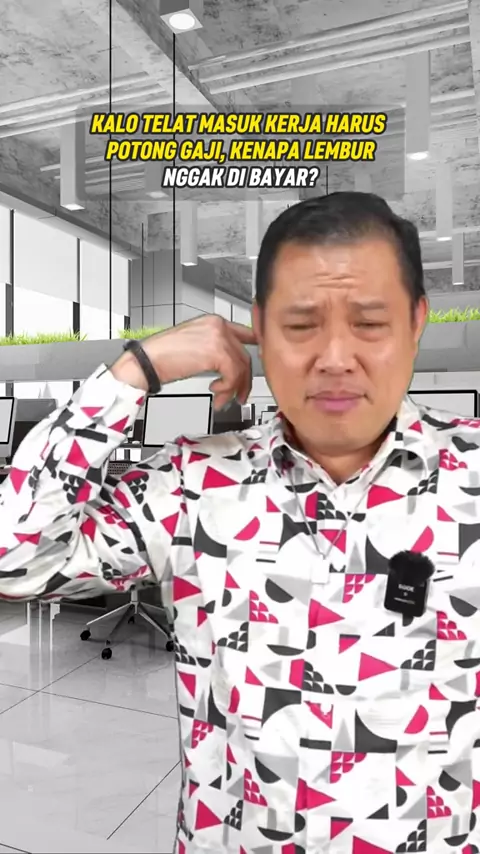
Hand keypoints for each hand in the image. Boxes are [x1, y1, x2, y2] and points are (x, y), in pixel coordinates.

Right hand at [112, 315, 256, 409]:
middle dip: (244, 379)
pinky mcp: (217, 352)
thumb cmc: (162, 356)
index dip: (255, 349)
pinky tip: (215, 391)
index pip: (245, 332)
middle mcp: (218, 326)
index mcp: (213, 322)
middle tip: (239, 394)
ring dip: (233, 388)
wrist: (146, 361)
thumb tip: (229, 365)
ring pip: (241, 366)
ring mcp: (219, 337)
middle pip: (245, 354)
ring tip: (222, 398)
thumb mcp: (194, 345)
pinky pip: (234, 375)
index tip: (259, 362)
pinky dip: (227, 388)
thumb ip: (214, 349)